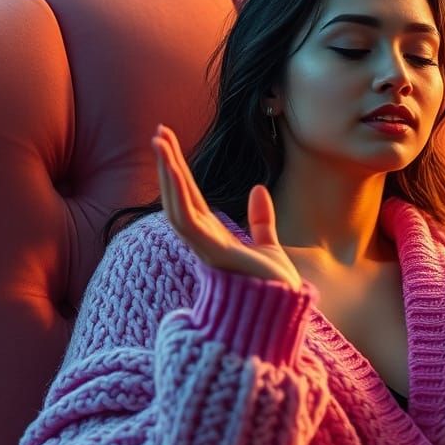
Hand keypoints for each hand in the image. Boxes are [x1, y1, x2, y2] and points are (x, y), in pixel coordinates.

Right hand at [151, 124, 302, 290]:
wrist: (285, 312)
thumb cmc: (274, 290)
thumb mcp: (270, 247)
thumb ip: (261, 221)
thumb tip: (257, 189)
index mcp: (215, 239)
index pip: (190, 199)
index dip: (179, 172)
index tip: (170, 144)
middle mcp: (204, 242)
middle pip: (178, 196)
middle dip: (168, 164)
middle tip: (158, 131)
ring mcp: (205, 248)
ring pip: (176, 205)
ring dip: (167, 173)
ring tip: (160, 141)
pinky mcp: (213, 253)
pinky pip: (186, 220)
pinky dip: (177, 194)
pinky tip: (172, 169)